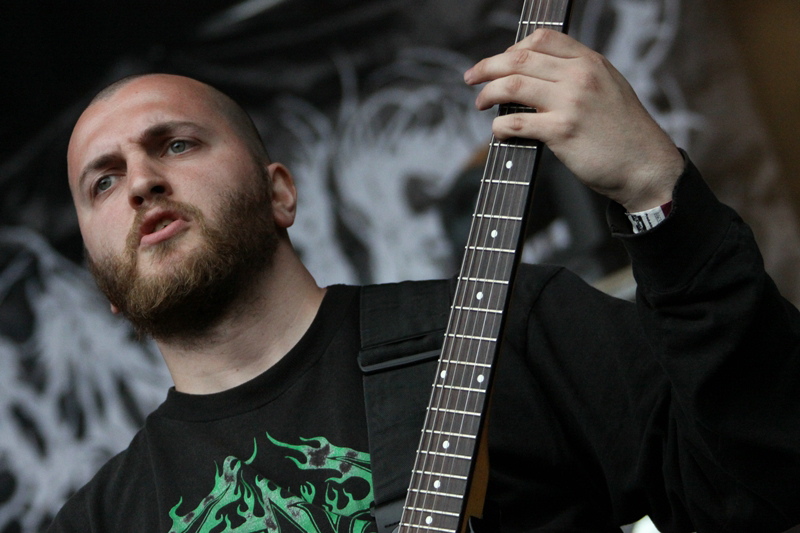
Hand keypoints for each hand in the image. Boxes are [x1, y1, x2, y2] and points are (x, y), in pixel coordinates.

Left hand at [464, 29, 683, 211]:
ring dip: (488, 94)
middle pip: (518, 59)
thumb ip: (578, 75)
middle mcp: (580, 76)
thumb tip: (535, 75)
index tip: (499, 63)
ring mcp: (571, 103)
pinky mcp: (562, 132)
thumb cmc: (625, 134)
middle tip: (471, 79)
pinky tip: (498, 132)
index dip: (512, 48)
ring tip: (481, 104)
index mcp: (590, 62)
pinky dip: (499, 127)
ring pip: (511, 85)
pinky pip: (516, 122)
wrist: (646, 166)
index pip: (542, 38)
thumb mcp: (609, 87)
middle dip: (486, 67)